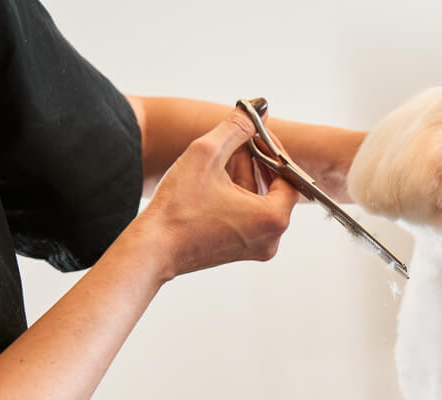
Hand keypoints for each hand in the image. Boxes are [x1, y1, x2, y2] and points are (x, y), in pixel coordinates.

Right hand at [133, 106, 299, 281]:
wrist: (152, 250)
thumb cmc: (177, 207)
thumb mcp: (207, 154)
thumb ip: (236, 128)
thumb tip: (258, 107)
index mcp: (273, 218)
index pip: (289, 175)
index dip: (274, 150)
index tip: (256, 133)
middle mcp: (273, 238)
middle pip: (277, 189)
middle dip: (261, 160)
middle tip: (244, 138)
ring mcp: (259, 247)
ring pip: (262, 201)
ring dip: (249, 174)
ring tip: (230, 152)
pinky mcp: (243, 250)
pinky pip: (251, 215)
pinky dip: (241, 194)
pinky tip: (221, 176)